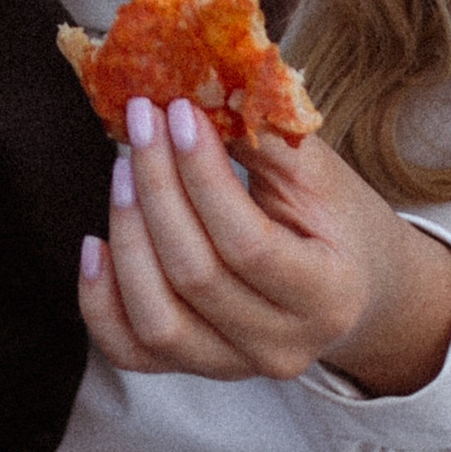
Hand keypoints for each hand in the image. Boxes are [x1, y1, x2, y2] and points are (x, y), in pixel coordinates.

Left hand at [80, 98, 450, 398]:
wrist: (356, 286)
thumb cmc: (337, 220)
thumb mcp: (318, 173)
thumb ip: (263, 137)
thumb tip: (195, 84)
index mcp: (329, 295)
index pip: (247, 243)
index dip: (201, 176)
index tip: (178, 112)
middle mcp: (282, 347)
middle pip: (195, 276)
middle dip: (157, 189)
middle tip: (141, 123)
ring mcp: (234, 367)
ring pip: (157, 320)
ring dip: (128, 237)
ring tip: (122, 171)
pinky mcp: (195, 367)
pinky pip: (129, 350)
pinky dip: (100, 301)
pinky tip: (95, 245)